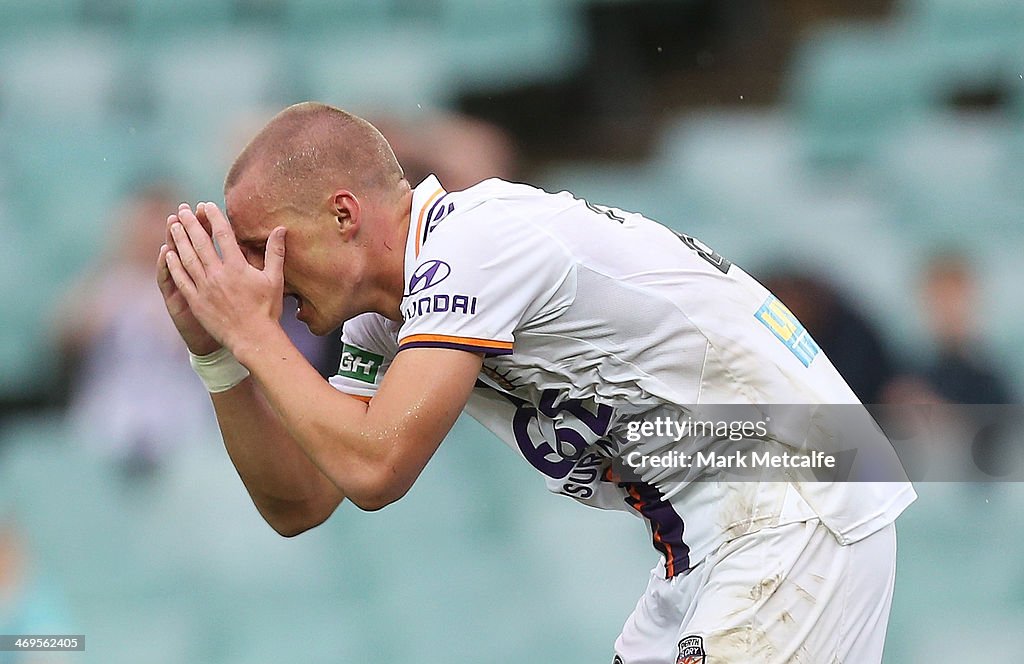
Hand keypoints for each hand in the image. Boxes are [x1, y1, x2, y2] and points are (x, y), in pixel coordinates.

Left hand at [163, 201, 286, 355]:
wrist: (253, 338)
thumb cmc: (267, 309)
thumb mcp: (275, 279)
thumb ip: (275, 252)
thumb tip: (281, 229)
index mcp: (237, 266)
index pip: (223, 234)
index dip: (213, 217)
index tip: (206, 205)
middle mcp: (218, 274)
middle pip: (200, 242)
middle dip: (191, 223)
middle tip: (183, 209)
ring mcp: (204, 288)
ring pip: (187, 258)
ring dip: (179, 240)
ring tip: (174, 225)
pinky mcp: (196, 301)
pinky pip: (181, 279)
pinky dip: (174, 265)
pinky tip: (168, 254)